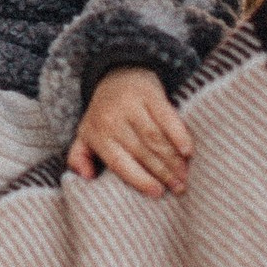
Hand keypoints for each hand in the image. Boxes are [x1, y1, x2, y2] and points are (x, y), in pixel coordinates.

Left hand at [66, 66, 192, 197]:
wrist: (115, 73)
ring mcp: (131, 104)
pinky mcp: (149, 93)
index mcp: (97, 134)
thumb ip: (79, 158)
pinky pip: (167, 117)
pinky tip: (187, 150)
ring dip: (173, 159)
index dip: (140, 180)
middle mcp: (113, 119)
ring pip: (156, 138)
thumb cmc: (103, 114)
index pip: (120, 163)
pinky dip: (179, 134)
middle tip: (180, 188)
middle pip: (142, 152)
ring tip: (185, 175)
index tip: (158, 193)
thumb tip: (86, 177)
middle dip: (163, 173)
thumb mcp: (84, 134)